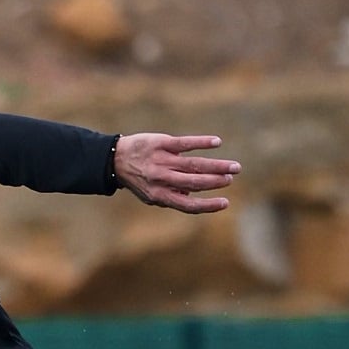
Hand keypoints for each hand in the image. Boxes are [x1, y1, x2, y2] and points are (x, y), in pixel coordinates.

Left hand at [114, 133, 240, 213]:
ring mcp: (162, 161)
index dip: (208, 205)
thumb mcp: (150, 195)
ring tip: (233, 167)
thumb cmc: (138, 179)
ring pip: (194, 164)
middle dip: (216, 182)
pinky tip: (217, 142)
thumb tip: (194, 196)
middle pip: (195, 182)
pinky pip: (185, 143)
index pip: (188, 204)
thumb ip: (171, 197)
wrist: (115, 158)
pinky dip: (202, 142)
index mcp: (160, 196)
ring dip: (216, 166)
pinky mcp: (162, 143)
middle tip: (231, 179)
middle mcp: (161, 179)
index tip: (225, 203)